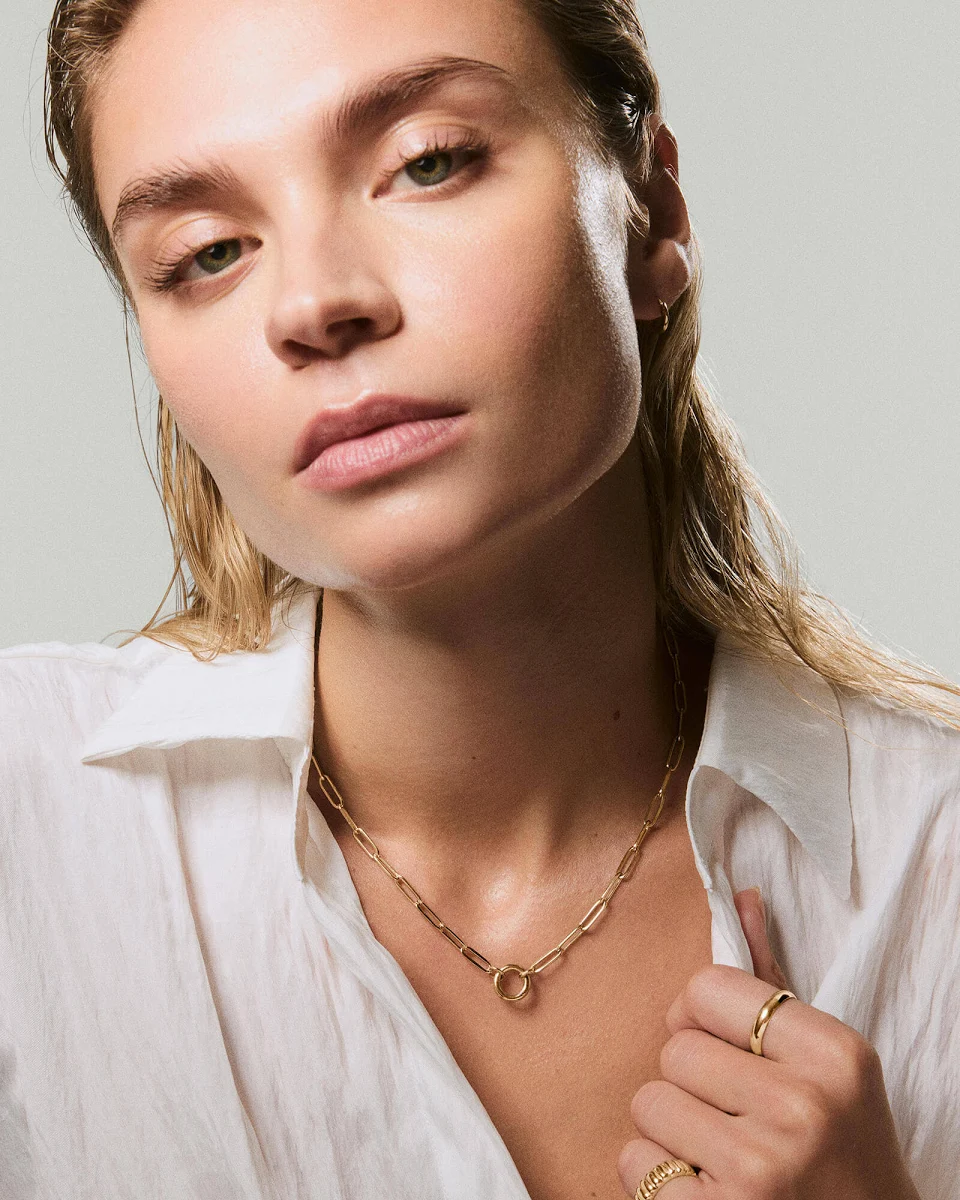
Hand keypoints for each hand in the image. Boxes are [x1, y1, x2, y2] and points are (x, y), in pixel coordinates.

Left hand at [617, 887, 919, 1198]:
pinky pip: (635, 1160)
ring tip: (722, 1151)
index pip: (706, 987)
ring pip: (649, 1102)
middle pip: (674, 1049)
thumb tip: (741, 897)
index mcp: (833, 1054)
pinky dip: (656, 1175)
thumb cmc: (841, 1147)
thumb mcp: (827, 1063)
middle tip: (733, 1113)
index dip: (698, 1015)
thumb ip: (773, 981)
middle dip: (691, 1081)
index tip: (720, 1044)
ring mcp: (760, 1169)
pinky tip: (705, 1186)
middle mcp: (802, 1109)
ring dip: (672, 1129)